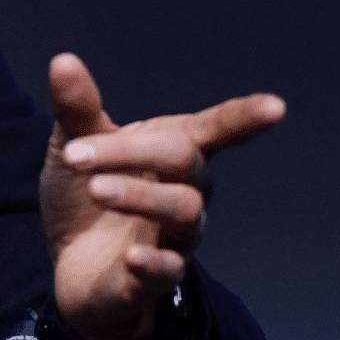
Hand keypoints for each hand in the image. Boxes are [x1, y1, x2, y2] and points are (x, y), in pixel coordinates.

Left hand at [40, 53, 281, 339]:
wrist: (70, 267)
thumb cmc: (84, 199)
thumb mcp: (71, 149)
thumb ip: (77, 110)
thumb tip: (64, 60)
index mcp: (168, 154)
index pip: (214, 131)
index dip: (244, 118)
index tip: (275, 108)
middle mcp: (184, 193)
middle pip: (186, 160)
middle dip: (134, 150)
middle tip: (77, 155)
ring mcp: (174, 237)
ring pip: (185, 210)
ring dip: (139, 196)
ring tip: (96, 189)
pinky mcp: (154, 279)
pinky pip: (169, 270)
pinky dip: (153, 263)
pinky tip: (131, 257)